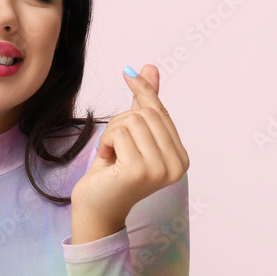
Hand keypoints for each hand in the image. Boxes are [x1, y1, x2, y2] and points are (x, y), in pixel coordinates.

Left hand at [71, 65, 189, 241]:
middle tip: (112, 144)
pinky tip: (107, 160)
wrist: (96, 208)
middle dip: (121, 121)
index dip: (143, 92)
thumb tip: (150, 67)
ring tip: (111, 153)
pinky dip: (106, 141)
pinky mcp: (139, 170)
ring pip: (132, 120)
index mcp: (180, 158)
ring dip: (112, 133)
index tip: (129, 72)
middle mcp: (177, 165)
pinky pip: (119, 133)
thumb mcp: (131, 134)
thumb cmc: (113, 172)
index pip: (161, 112)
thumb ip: (145, 105)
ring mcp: (160, 169)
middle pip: (146, 114)